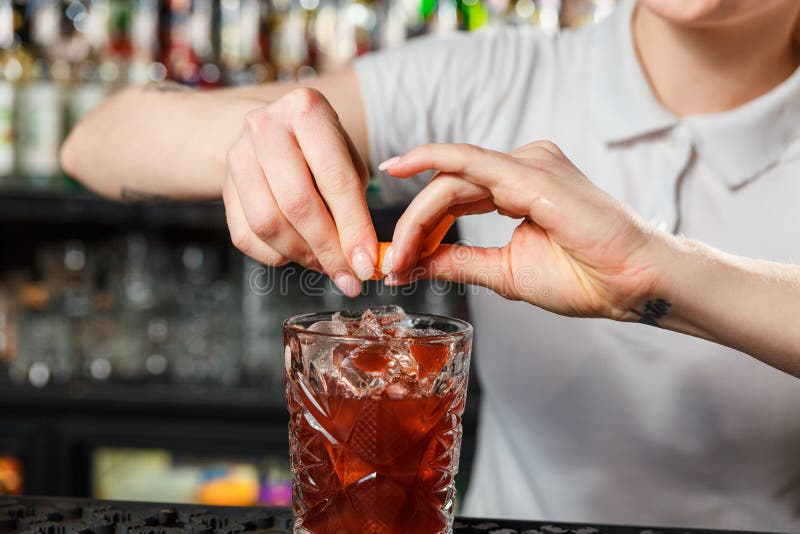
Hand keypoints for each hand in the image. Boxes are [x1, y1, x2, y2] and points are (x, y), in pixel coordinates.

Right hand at [222, 88, 376, 296]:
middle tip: (348, 275)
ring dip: (303, 255)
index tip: (367, 263)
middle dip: (328, 249)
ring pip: (268, 224)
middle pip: (297, 204)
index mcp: (306, 110)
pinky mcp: (223, 185)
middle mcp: (265, 126)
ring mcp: (237, 155)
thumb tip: (362, 259)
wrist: (273, 131)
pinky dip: (277, 255)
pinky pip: (247, 237)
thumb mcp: (348, 160)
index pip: (334, 179)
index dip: (353, 228)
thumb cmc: (321, 149)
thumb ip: (356, 204)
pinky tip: (299, 253)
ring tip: (327, 265)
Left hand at [381, 142, 670, 319]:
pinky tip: (399, 171)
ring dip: (415, 217)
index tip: (397, 260)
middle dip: (411, 225)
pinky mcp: (530, 171)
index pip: (454, 198)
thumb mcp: (502, 271)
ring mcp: (527, 164)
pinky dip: (430, 170)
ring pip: (450, 180)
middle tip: (390, 262)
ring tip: (398, 255)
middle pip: (446, 187)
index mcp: (516, 186)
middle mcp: (521, 167)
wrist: (631, 283)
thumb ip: (458, 262)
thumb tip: (411, 265)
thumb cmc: (582, 278)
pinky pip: (468, 162)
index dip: (420, 227)